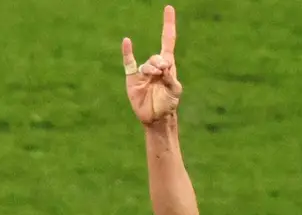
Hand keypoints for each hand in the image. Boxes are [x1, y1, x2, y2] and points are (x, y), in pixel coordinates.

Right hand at [122, 5, 181, 125]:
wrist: (157, 117)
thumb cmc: (169, 103)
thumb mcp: (174, 90)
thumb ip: (170, 77)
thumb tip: (163, 65)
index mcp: (168, 66)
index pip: (168, 40)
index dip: (168, 25)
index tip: (169, 8)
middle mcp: (155, 66)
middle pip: (157, 57)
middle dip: (160, 63)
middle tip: (162, 71)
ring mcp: (143, 72)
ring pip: (147, 64)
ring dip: (151, 69)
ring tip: (154, 76)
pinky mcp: (132, 78)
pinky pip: (129, 62)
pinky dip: (127, 52)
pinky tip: (127, 41)